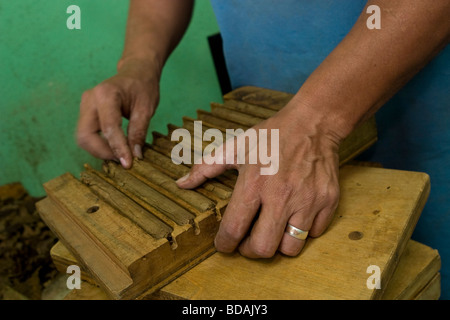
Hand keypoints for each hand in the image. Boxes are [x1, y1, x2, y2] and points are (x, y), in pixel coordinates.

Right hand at [76, 58, 159, 167]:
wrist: (135, 72)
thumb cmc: (142, 87)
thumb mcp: (146, 109)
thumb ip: (138, 132)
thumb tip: (135, 156)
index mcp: (106, 94)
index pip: (108, 128)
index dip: (118, 149)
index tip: (128, 164)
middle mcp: (90, 99)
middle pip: (85, 135)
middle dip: (103, 152)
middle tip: (123, 160)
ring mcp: (85, 105)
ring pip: (83, 138)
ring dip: (100, 150)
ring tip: (121, 154)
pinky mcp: (86, 112)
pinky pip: (87, 134)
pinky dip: (99, 145)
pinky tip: (115, 148)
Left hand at [176, 101, 340, 257]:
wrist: (314, 123)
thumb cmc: (272, 135)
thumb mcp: (236, 146)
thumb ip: (206, 167)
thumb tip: (181, 184)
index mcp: (253, 184)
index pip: (233, 230)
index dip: (224, 244)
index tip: (224, 244)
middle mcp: (280, 196)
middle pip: (262, 248)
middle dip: (250, 251)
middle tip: (247, 241)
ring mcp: (307, 201)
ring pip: (290, 248)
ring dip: (277, 245)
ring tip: (272, 231)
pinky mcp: (328, 202)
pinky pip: (314, 234)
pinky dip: (303, 232)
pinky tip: (294, 217)